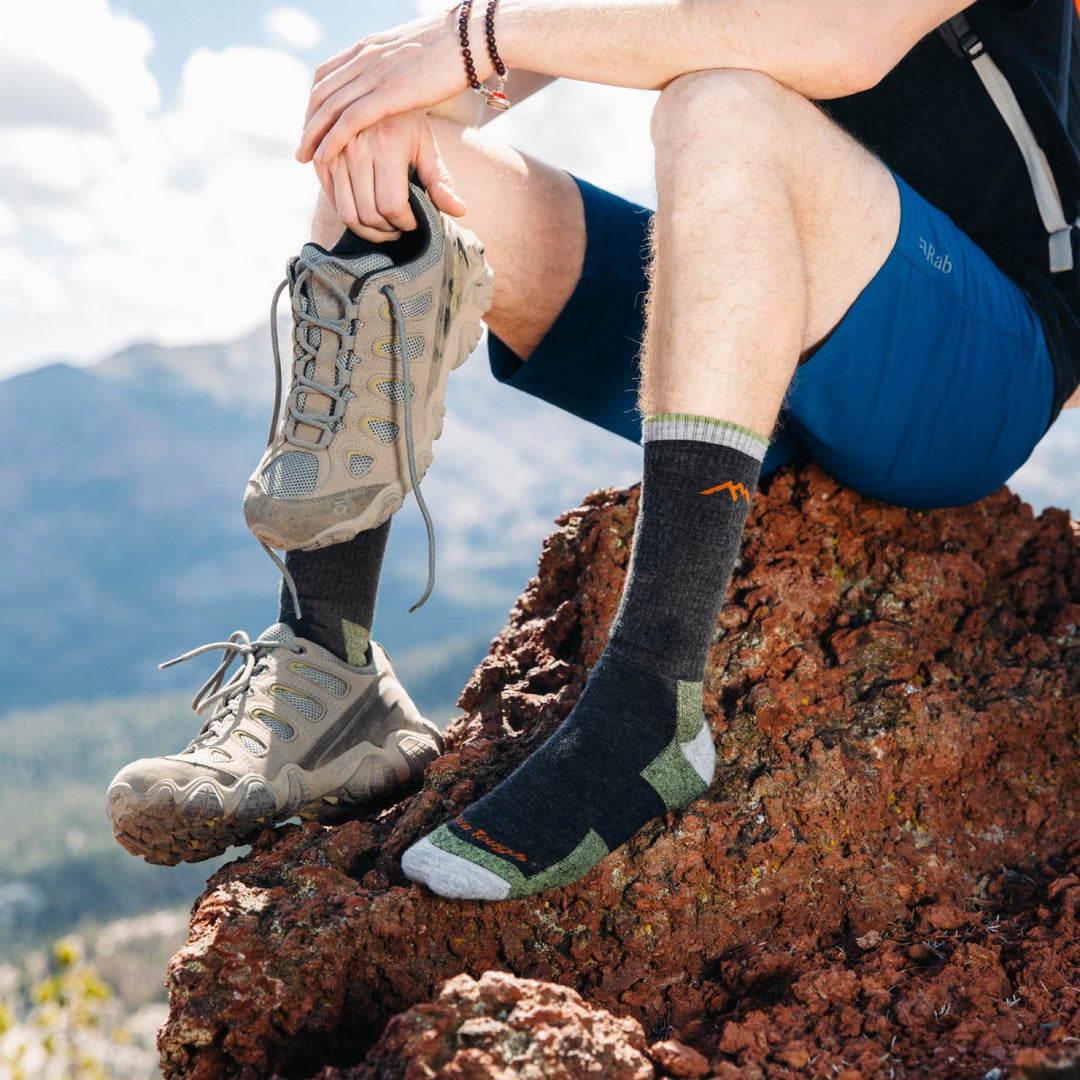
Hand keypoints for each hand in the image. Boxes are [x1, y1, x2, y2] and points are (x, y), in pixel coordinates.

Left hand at [297, 12, 491, 167]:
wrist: (474, 37)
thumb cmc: (455, 50)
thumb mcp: (414, 56)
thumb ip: (397, 68)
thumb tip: (399, 82)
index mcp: (369, 47)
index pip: (326, 75)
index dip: (314, 104)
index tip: (312, 127)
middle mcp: (365, 57)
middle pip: (320, 92)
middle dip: (307, 122)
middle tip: (301, 149)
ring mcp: (376, 73)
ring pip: (329, 106)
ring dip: (312, 135)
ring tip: (303, 158)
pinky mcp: (390, 91)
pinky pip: (350, 118)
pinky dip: (331, 139)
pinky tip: (323, 157)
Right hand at [315, 111, 466, 242]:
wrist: (370, 86)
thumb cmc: (405, 120)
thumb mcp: (426, 145)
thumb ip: (440, 181)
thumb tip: (460, 211)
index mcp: (387, 145)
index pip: (391, 206)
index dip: (405, 223)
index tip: (414, 223)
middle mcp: (356, 148)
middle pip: (369, 214)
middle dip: (388, 231)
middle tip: (399, 229)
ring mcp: (334, 153)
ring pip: (347, 213)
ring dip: (368, 231)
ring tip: (383, 226)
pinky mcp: (320, 157)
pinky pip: (332, 201)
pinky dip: (348, 214)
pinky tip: (364, 212)